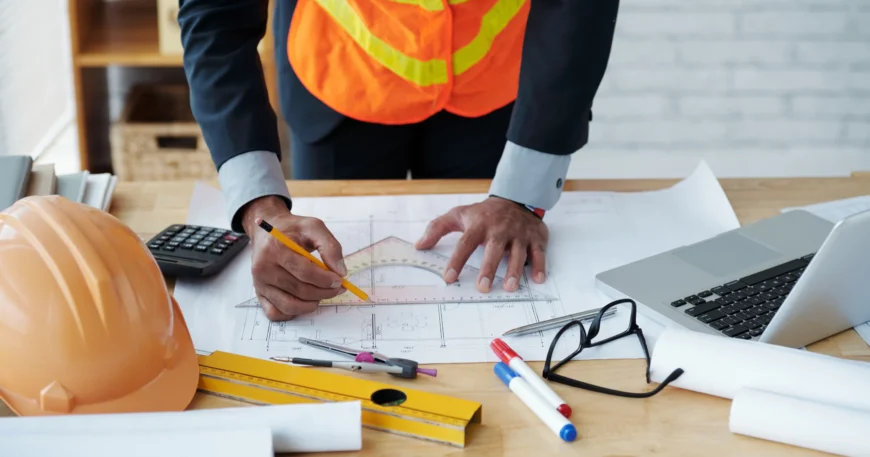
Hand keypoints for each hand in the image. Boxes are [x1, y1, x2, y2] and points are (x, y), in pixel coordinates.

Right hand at [241, 196, 346, 320]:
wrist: (266, 231)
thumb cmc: (291, 229)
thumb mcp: (314, 227)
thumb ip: (330, 247)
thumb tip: (340, 271)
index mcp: (275, 248)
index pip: (305, 272)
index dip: (325, 279)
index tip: (339, 280)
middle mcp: (263, 268)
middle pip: (299, 290)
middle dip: (324, 292)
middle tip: (337, 288)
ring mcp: (259, 283)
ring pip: (289, 305)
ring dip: (311, 304)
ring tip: (321, 294)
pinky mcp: (259, 294)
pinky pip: (276, 313)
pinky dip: (293, 312)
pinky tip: (304, 301)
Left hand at [415, 197, 547, 292]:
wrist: (516, 198)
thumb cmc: (485, 213)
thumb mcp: (459, 215)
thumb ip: (437, 228)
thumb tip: (420, 245)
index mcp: (479, 225)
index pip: (465, 243)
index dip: (457, 260)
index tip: (449, 277)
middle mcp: (500, 229)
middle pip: (494, 249)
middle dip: (489, 268)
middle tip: (483, 287)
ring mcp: (519, 234)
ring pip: (518, 252)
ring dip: (515, 270)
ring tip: (509, 287)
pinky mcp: (535, 238)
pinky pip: (538, 252)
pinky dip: (539, 265)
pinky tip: (537, 279)